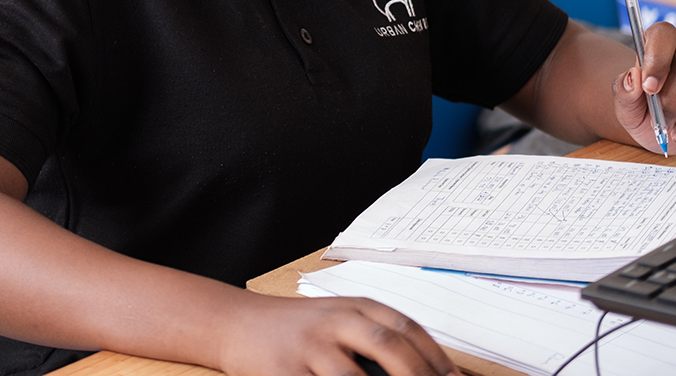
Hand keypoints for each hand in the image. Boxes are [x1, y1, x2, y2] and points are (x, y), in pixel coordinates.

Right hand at [217, 294, 458, 375]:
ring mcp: (310, 346)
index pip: (407, 329)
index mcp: (355, 306)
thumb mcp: (338, 321)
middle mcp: (336, 320)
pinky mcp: (286, 371)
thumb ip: (376, 340)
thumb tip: (427, 371)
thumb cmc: (296, 329)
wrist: (238, 323)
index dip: (437, 358)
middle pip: (389, 346)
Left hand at [613, 22, 675, 155]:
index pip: (663, 34)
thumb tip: (633, 76)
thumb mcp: (628, 109)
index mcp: (661, 43)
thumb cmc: (648, 115)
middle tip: (664, 124)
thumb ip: (624, 92)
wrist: (671, 133)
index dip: (657, 60)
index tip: (649, 89)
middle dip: (673, 103)